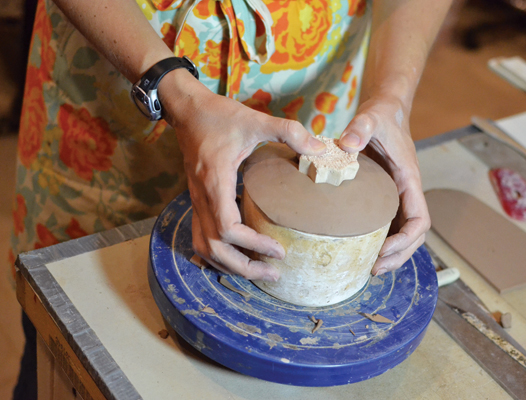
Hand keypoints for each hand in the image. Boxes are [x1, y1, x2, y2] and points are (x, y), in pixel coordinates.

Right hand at [159, 70, 325, 280]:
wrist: (187, 110)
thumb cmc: (219, 116)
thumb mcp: (255, 120)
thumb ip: (288, 131)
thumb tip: (319, 147)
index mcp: (216, 182)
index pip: (229, 229)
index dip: (254, 245)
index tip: (280, 250)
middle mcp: (202, 198)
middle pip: (215, 248)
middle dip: (243, 266)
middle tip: (273, 274)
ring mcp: (196, 201)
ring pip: (204, 247)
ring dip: (228, 264)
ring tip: (256, 270)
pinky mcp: (197, 200)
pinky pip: (200, 237)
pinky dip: (216, 254)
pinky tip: (235, 257)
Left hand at [338, 94, 430, 275]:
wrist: (385, 111)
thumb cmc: (381, 115)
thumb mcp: (371, 117)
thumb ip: (361, 127)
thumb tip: (345, 144)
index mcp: (409, 180)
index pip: (420, 220)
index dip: (406, 240)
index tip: (383, 250)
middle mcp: (406, 192)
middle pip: (413, 236)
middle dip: (398, 256)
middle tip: (373, 270)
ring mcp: (396, 196)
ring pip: (401, 233)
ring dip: (390, 253)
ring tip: (367, 268)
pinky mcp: (384, 195)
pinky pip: (387, 224)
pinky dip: (378, 240)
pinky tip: (360, 249)